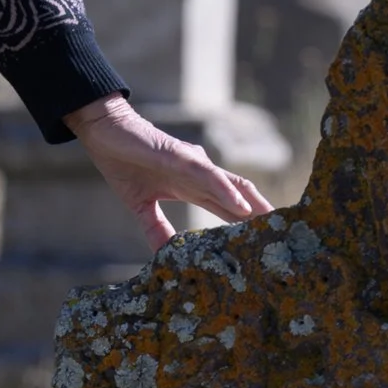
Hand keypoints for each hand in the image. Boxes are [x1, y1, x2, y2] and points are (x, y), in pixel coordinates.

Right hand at [64, 95, 273, 250]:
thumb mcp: (140, 206)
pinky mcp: (180, 157)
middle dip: (259, 215)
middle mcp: (198, 175)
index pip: (225, 208)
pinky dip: (226, 191)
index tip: (262, 240)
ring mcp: (192, 164)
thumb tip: (164, 254)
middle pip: (238, 196)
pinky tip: (240, 206)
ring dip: (252, 204)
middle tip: (283, 234)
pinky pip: (208, 175)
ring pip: (231, 184)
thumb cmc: (123, 163)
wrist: (104, 132)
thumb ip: (156, 228)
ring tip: (272, 222)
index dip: (244, 223)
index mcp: (190, 187)